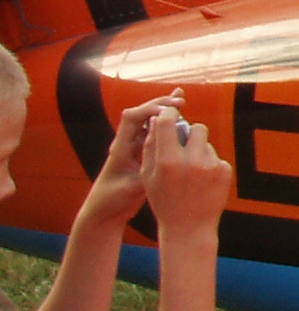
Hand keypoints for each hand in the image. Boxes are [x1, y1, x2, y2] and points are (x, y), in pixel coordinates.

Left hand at [83, 93, 184, 228]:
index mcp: (120, 148)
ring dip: (164, 111)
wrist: (104, 210)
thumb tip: (164, 164)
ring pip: (149, 122)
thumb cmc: (112, 200)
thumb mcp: (130, 190)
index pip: (131, 117)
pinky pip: (155, 133)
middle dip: (160, 104)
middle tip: (181, 100)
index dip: (150, 109)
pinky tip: (182, 120)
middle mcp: (126, 143)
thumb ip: (145, 175)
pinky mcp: (141, 154)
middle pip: (141, 114)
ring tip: (182, 102)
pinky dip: (167, 125)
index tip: (170, 110)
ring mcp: (133, 148)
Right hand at [139, 109, 231, 248]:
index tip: (170, 114)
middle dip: (190, 134)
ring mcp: (211, 166)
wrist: (189, 227)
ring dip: (199, 151)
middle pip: (197, 128)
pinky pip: (216, 157)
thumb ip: (151, 145)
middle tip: (184, 146)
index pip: (169, 122)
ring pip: (207, 144)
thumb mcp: (148, 175)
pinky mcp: (225, 171)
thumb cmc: (163, 199)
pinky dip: (209, 165)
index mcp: (167, 161)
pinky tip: (202, 182)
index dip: (169, 114)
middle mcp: (191, 161)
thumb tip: (158, 118)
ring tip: (191, 172)